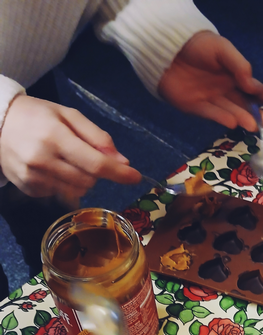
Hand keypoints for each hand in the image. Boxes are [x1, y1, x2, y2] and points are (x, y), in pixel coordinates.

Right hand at [0, 95, 141, 198]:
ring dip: (82, 180)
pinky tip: (52, 169)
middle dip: (96, 172)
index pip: (96, 163)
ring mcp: (34, 178)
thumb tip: (122, 161)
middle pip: (89, 180)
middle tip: (84, 155)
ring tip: (66, 161)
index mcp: (55, 137)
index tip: (136, 177)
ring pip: (77, 191)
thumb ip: (96, 137)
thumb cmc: (36, 116)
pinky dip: (64, 184)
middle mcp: (43, 160)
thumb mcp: (67, 115)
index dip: (119, 173)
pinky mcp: (29, 189)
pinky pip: (60, 195)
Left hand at [158, 31, 262, 130]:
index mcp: (233, 75)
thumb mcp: (222, 49)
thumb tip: (251, 83)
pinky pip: (211, 114)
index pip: (252, 86)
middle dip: (257, 114)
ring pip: (230, 111)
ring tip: (253, 126)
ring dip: (242, 118)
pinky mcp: (196, 107)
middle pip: (244, 104)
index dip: (262, 92)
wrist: (169, 49)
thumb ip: (239, 65)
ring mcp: (211, 99)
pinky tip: (233, 123)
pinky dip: (222, 118)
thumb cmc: (199, 45)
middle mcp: (225, 89)